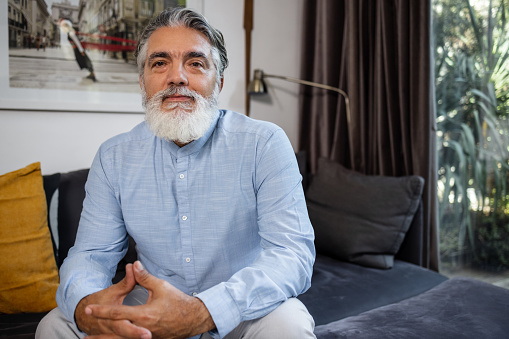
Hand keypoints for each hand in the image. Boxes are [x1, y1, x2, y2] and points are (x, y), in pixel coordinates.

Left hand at [85, 261, 215, 338]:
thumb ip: (145, 277)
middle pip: (116, 332)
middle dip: (99, 331)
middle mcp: (144, 329)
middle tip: (84, 332)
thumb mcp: (162, 287)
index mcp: (144, 315)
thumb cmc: (179, 303)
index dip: (102, 310)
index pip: (118, 313)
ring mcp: (148, 338)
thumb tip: (134, 266)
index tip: (90, 308)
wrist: (194, 318)